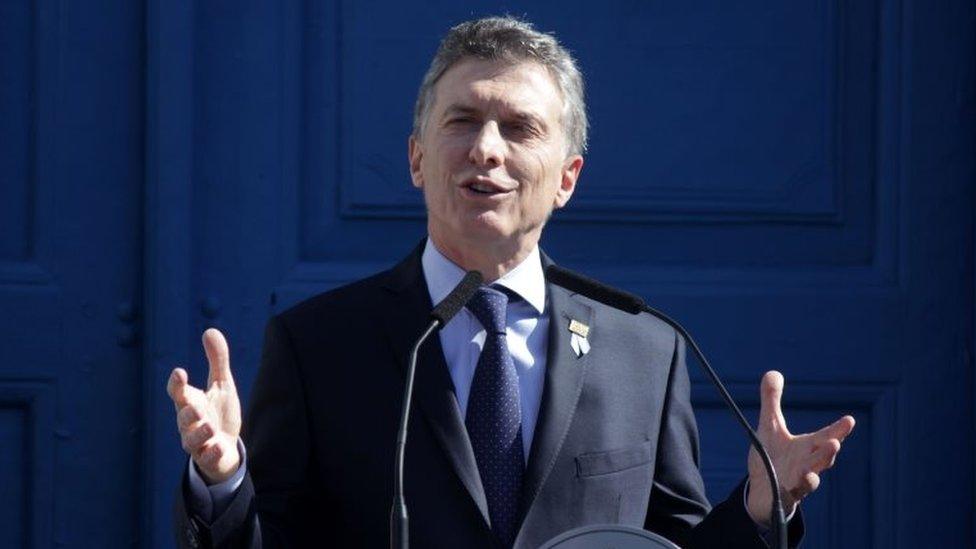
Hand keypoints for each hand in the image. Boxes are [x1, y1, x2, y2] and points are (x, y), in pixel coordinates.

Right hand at [166, 328, 242, 484]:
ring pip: (191, 440)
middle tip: (195, 406)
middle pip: (183, 417)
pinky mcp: (208, 458)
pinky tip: (219, 446)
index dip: (177, 384)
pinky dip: (211, 453)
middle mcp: (189, 423)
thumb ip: (216, 360)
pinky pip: (206, 458)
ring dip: (199, 433)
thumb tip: (210, 330)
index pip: (178, 392)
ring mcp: (198, 443)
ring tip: (209, 425)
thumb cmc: (218, 413)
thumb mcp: (221, 384)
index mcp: (190, 402)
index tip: (179, 373)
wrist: (225, 449)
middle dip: (188, 412)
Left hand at [745, 371, 854, 524]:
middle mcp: (807, 465)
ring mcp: (797, 482)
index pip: (826, 436)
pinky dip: (793, 490)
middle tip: (835, 442)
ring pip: (810, 479)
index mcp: (807, 447)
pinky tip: (792, 485)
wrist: (762, 490)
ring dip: (813, 474)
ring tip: (812, 471)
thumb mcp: (769, 427)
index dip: (838, 429)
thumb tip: (772, 372)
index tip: (849, 419)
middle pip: (822, 458)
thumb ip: (772, 402)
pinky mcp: (784, 495)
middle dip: (829, 451)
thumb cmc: (772, 457)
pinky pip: (791, 494)